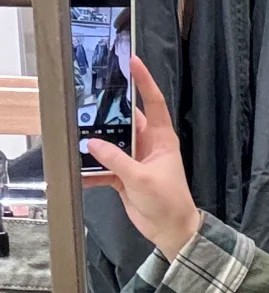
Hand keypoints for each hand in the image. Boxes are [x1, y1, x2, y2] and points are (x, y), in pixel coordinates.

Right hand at [85, 57, 202, 259]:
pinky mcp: (123, 175)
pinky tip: (77, 171)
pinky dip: (91, 169)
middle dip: (107, 111)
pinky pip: (103, 166)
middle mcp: (148, 144)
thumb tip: (92, 143)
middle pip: (125, 120)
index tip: (132, 61)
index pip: (154, 102)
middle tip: (86, 97)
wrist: (170, 230)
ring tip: (74, 134)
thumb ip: (116, 160)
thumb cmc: (168, 201)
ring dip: (94, 142)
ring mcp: (134, 159)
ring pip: (110, 143)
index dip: (144, 81)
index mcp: (161, 138)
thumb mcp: (141, 178)